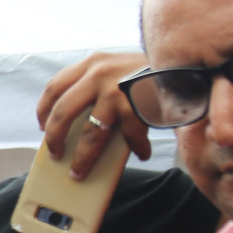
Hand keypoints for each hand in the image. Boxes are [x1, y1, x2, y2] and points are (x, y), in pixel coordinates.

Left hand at [36, 52, 149, 178]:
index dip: (44, 110)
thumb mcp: (118, 67)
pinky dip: (137, 147)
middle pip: (62, 113)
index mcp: (91, 64)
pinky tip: (141, 153)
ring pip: (91, 134)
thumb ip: (98, 83)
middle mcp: (98, 74)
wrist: (189, 61)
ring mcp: (116, 90)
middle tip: (55, 154)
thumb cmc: (152, 70)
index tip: (43, 126)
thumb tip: (80, 121)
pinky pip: (130, 135)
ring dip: (84, 157)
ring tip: (80, 171)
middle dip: (54, 138)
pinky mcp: (135, 105)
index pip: (54, 87)